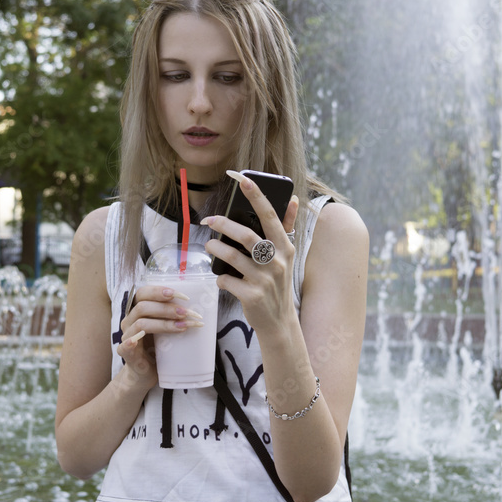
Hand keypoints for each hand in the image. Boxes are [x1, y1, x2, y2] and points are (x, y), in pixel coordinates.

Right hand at [116, 285, 204, 386]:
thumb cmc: (158, 347)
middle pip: (142, 307)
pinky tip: (135, 342)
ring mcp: (127, 336)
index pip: (143, 293)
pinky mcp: (126, 354)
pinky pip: (124, 346)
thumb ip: (174, 317)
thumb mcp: (167, 328)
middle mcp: (130, 320)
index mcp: (138, 310)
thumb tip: (198, 308)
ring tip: (182, 327)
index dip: (160, 291)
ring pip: (141, 324)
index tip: (183, 296)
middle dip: (167, 308)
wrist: (147, 372)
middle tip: (187, 313)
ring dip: (163, 324)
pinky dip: (129, 343)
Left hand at [202, 172, 299, 333]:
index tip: (243, 179)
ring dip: (215, 249)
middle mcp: (277, 262)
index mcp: (285, 248)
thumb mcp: (287, 256)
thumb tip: (293, 198)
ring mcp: (264, 280)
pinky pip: (226, 280)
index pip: (271, 216)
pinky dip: (220, 278)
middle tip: (208, 220)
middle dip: (223, 224)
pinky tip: (222, 278)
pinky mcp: (251, 296)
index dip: (257, 196)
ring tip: (209, 245)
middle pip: (246, 235)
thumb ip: (287, 226)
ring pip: (232, 256)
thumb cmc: (278, 283)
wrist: (278, 322)